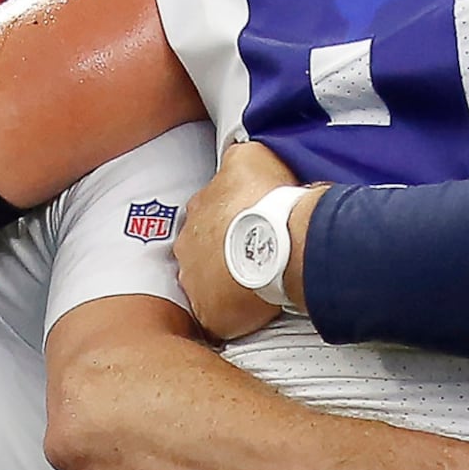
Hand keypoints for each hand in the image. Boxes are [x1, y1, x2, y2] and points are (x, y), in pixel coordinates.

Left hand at [172, 139, 305, 342]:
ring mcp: (195, 281)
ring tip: (254, 284)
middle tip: (251, 256)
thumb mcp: (250, 156)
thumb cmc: (268, 199)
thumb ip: (238, 157)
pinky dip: (234, 314)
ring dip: (224, 284)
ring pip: (206, 285)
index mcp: (198, 209)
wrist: (281, 243)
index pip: (206, 214)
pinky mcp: (210, 313)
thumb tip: (238, 152)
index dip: (227, 219)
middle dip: (220, 253)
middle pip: (201, 250)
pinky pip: (220, 317)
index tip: (247, 225)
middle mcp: (186, 245)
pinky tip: (253, 309)